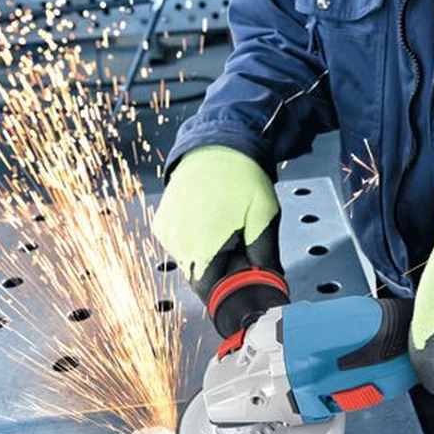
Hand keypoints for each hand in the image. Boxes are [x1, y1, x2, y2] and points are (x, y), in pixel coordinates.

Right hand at [152, 147, 281, 297]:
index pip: (208, 290)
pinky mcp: (162, 222)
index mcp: (203, 245)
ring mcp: (168, 231)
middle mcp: (179, 242)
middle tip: (240, 245)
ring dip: (207, 254)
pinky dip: (194, 240)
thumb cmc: (242, 176)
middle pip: (200, 275)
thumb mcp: (264, 216)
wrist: (218, 143)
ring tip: (226, 227)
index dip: (227, 290)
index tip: (241, 281)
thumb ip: (265, 254)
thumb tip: (270, 281)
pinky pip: (179, 244)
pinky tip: (209, 221)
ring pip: (190, 260)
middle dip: (220, 269)